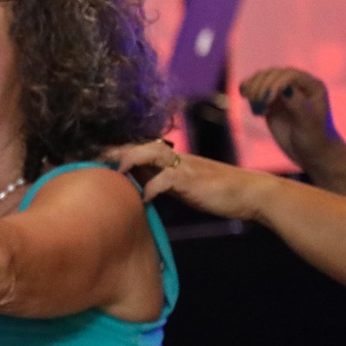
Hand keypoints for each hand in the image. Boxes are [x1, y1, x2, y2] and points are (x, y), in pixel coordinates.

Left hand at [105, 140, 268, 221]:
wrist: (250, 193)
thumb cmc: (218, 193)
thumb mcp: (185, 187)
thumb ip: (164, 183)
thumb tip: (142, 190)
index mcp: (174, 160)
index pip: (142, 149)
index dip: (120, 152)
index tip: (98, 157)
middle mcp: (176, 158)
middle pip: (140, 146)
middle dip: (117, 151)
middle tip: (95, 158)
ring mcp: (184, 166)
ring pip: (151, 153)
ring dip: (131, 161)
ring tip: (117, 175)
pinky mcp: (191, 179)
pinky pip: (165, 179)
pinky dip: (151, 188)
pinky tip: (143, 199)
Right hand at [238, 66, 337, 170]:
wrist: (311, 153)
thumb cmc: (315, 139)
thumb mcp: (308, 123)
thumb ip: (297, 103)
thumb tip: (284, 87)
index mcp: (312, 86)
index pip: (289, 75)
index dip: (274, 83)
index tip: (267, 101)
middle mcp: (298, 85)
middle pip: (273, 74)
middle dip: (261, 86)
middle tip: (257, 105)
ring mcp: (283, 93)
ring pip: (262, 78)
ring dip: (253, 89)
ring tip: (255, 108)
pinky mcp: (271, 102)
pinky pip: (255, 89)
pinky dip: (249, 93)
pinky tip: (253, 108)